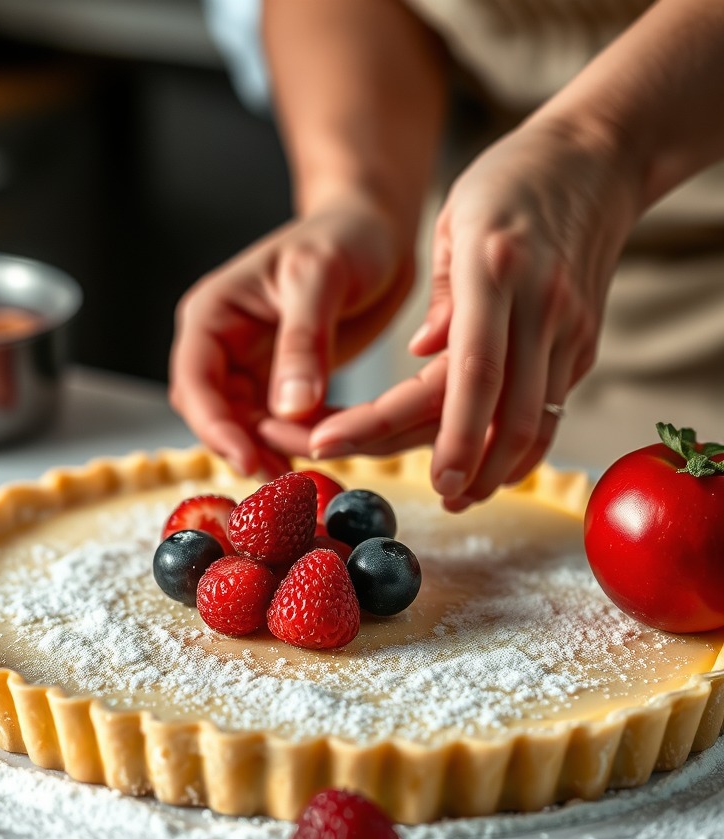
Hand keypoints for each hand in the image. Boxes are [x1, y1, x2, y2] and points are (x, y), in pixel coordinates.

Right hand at [169, 195, 413, 476]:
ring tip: (308, 474)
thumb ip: (303, 343)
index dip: (214, 427)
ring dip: (275, 452)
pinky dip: (300, 444)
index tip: (247, 460)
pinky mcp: (281, 384)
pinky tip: (326, 454)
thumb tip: (290, 412)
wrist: (375, 231)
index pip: (194, 382)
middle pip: (216, 414)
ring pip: (248, 428)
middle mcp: (222, 346)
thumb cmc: (344, 236)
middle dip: (247, 447)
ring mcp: (250, 369)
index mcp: (213, 314)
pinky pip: (281, 426)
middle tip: (286, 480)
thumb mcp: (320, 278)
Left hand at [309, 116, 640, 507]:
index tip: (429, 476)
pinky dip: (524, 444)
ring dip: (499, 469)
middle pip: (508, 412)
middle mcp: (540, 305)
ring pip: (538, 420)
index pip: (474, 371)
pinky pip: (552, 406)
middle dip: (471, 467)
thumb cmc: (509, 183)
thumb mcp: (455, 220)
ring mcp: (570, 327)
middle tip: (437, 497)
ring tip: (461, 495)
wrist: (597, 158)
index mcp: (495, 271)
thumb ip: (440, 296)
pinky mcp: (585, 341)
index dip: (453, 433)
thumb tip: (424, 353)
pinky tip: (494, 465)